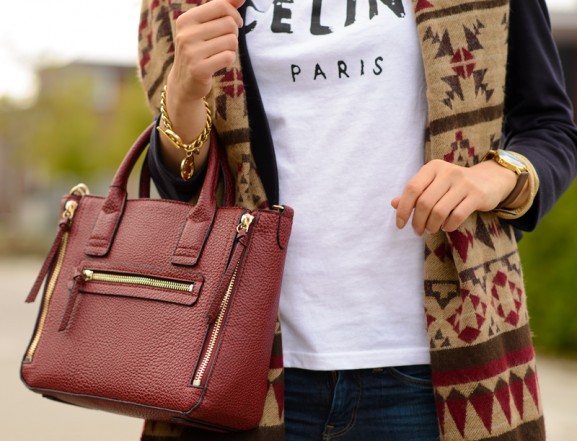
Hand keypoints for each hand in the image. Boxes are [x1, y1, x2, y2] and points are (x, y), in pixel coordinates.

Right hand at [159, 0, 244, 175]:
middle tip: (227, 42)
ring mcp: (191, 52)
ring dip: (232, 48)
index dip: (234, 14)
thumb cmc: (199, 50)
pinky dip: (229, 60)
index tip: (235, 23)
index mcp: (186, 20)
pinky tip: (219, 63)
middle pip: (229, 24)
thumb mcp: (206, 27)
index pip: (221, 6)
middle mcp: (186, 34)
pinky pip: (228, 57)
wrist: (184, 83)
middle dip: (234, 33)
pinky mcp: (199, 69)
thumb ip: (223, 9)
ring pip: (231, 41)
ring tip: (220, 53)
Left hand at [391, 159, 517, 234]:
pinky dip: (448, 226)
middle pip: (424, 203)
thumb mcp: (433, 185)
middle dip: (417, 222)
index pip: (412, 188)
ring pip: (439, 211)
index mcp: (433, 167)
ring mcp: (464, 183)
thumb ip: (414, 194)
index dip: (403, 209)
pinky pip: (456, 216)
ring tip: (431, 229)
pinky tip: (446, 227)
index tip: (400, 224)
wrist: (489, 180)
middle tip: (418, 231)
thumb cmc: (453, 185)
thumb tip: (394, 204)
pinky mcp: (477, 195)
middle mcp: (448, 172)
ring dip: (431, 226)